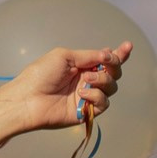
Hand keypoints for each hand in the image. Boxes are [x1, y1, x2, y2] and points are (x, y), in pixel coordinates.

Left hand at [0, 41, 131, 133]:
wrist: (28, 98)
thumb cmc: (41, 74)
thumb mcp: (64, 56)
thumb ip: (89, 55)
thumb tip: (109, 54)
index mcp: (81, 65)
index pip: (105, 59)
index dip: (119, 54)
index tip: (128, 46)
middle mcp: (86, 80)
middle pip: (113, 72)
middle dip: (114, 65)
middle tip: (105, 62)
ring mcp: (87, 96)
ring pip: (111, 87)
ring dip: (103, 79)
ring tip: (86, 79)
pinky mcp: (87, 111)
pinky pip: (104, 102)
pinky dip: (96, 95)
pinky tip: (82, 94)